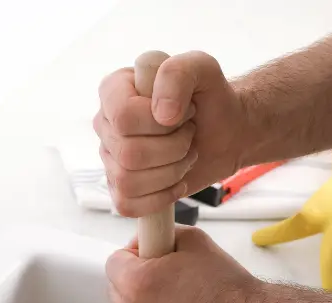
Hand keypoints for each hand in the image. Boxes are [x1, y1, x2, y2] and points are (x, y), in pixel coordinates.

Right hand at [94, 51, 248, 216]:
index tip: (184, 113)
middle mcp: (105, 125)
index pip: (123, 116)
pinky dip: (160, 198)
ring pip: (128, 182)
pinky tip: (176, 182)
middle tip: (189, 136)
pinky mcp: (122, 189)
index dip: (158, 123)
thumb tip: (162, 114)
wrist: (225, 132)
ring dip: (170, 172)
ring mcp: (110, 159)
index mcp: (114, 91)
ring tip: (185, 156)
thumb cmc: (209, 98)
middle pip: (128, 153)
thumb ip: (178, 73)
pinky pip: (127, 205)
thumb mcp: (202, 68)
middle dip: (172, 149)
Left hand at [106, 226, 259, 302]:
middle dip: (134, 285)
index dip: (134, 258)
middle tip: (165, 286)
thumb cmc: (229, 287)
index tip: (150, 262)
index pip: (114, 263)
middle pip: (115, 292)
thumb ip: (162, 237)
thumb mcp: (195, 242)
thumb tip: (142, 244)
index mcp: (138, 281)